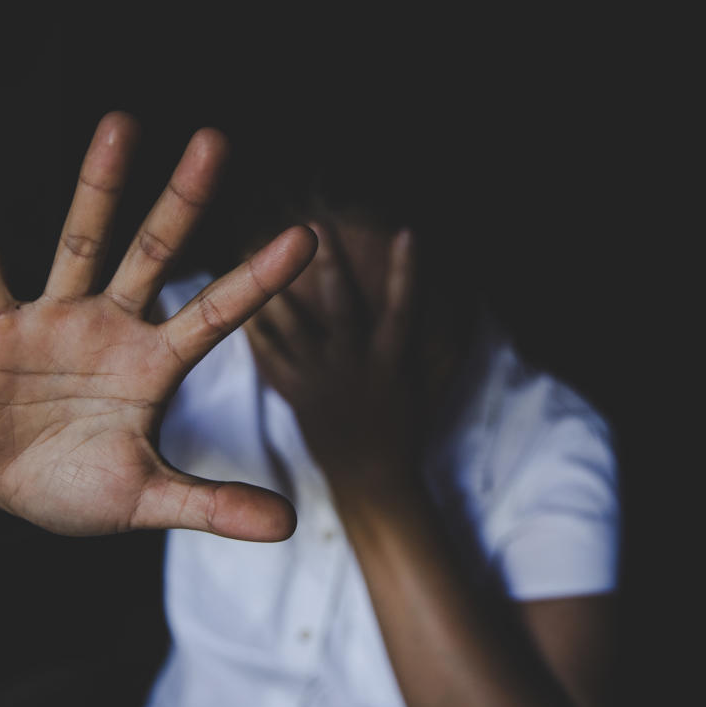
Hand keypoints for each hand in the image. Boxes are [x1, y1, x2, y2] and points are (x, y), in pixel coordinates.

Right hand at [0, 112, 316, 539]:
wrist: (1, 487)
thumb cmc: (80, 486)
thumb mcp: (148, 499)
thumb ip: (212, 504)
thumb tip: (288, 523)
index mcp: (156, 366)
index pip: (218, 313)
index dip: (261, 279)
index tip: (309, 237)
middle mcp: (114, 328)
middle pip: (157, 253)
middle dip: (184, 200)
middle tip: (215, 140)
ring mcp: (56, 320)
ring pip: (82, 243)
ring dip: (100, 187)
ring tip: (122, 124)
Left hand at [245, 220, 418, 486]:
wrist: (371, 480)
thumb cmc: (406, 428)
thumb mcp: (428, 386)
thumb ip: (438, 346)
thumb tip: (463, 308)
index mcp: (391, 363)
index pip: (404, 308)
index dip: (407, 270)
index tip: (407, 231)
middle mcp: (354, 366)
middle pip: (340, 306)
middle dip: (330, 264)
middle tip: (314, 226)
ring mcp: (322, 381)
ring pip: (294, 327)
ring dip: (276, 289)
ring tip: (257, 252)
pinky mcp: (297, 395)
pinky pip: (271, 358)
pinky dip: (256, 331)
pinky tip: (241, 304)